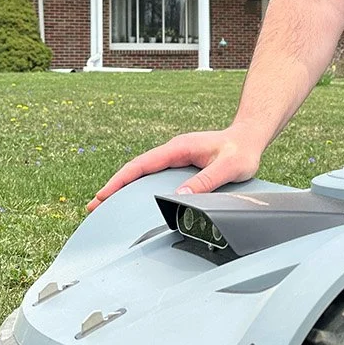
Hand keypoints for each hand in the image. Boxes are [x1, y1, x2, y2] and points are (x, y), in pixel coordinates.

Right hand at [87, 127, 264, 211]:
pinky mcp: (180, 165)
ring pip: (143, 174)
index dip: (120, 180)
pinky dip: (139, 188)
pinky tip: (133, 200)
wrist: (250, 138)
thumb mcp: (228, 167)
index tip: (104, 194)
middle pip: (136, 170)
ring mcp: (175, 158)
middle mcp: (173, 152)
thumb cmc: (242, 151)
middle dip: (114, 187)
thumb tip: (181, 198)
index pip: (142, 165)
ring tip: (106, 205)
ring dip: (124, 189)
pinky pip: (154, 177)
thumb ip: (206, 181)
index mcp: (178, 148)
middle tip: (94, 206)